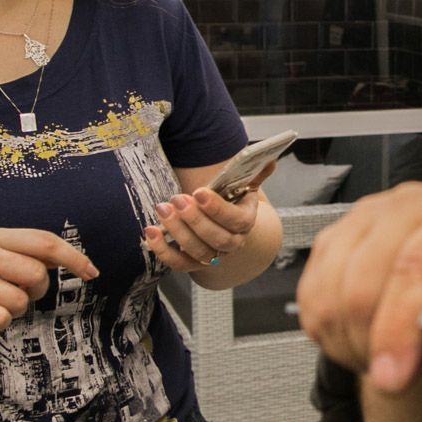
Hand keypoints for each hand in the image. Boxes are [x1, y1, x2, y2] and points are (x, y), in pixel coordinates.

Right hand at [0, 228, 99, 332]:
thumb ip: (18, 251)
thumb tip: (65, 259)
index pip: (45, 242)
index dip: (74, 257)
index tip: (91, 271)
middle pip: (37, 276)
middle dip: (37, 291)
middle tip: (18, 293)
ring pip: (19, 301)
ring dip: (13, 309)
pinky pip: (0, 319)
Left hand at [143, 183, 265, 272]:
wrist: (225, 226)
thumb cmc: (231, 202)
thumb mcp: (244, 186)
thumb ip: (255, 172)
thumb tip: (270, 159)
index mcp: (245, 222)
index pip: (235, 220)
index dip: (217, 208)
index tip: (199, 192)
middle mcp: (231, 242)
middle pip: (216, 238)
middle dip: (194, 219)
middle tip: (177, 199)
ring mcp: (212, 255)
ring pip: (196, 250)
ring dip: (177, 231)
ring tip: (162, 209)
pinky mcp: (192, 263)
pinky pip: (178, 263)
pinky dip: (162, 250)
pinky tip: (151, 231)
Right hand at [295, 182, 421, 400]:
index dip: (399, 327)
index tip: (392, 379)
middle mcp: (418, 207)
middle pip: (364, 282)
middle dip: (376, 346)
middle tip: (406, 371)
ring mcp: (370, 217)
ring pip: (331, 292)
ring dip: (352, 344)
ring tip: (391, 355)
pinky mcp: (336, 237)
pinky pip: (312, 297)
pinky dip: (330, 334)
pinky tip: (365, 340)